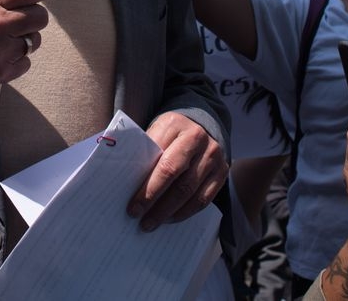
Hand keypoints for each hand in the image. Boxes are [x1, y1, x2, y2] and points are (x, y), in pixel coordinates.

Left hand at [127, 111, 227, 228]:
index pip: (160, 161)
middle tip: (141, 219)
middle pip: (176, 177)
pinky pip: (204, 198)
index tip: (133, 207)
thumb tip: (125, 184)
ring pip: (190, 191)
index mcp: (175, 125)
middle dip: (156, 201)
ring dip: (169, 211)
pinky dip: (186, 212)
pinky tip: (171, 218)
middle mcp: (197, 138)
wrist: (198, 124)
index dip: (146, 187)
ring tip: (153, 222)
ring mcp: (213, 155)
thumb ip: (144, 152)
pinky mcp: (222, 171)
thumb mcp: (155, 132)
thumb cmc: (167, 133)